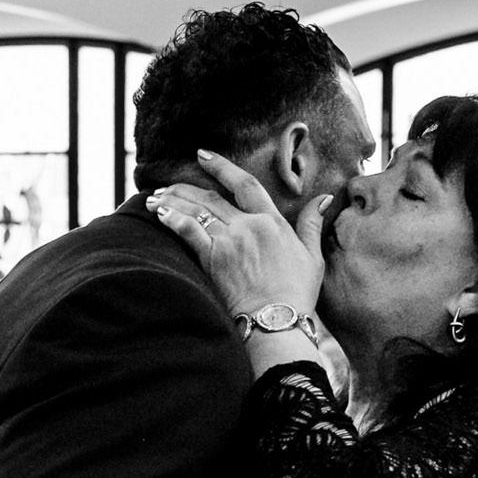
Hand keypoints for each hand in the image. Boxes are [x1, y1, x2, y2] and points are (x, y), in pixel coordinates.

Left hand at [147, 150, 330, 321]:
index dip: (222, 167)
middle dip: (185, 188)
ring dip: (172, 202)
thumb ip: (312, 224)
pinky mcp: (213, 259)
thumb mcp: (312, 256)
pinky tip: (159, 214)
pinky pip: (188, 231)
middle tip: (165, 185)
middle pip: (211, 197)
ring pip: (196, 211)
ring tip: (154, 198)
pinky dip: (172, 219)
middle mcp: (248, 226)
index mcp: (272, 222)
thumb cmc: (296, 294)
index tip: (203, 156)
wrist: (276, 321)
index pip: (245, 184)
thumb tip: (324, 198)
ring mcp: (229, 241)